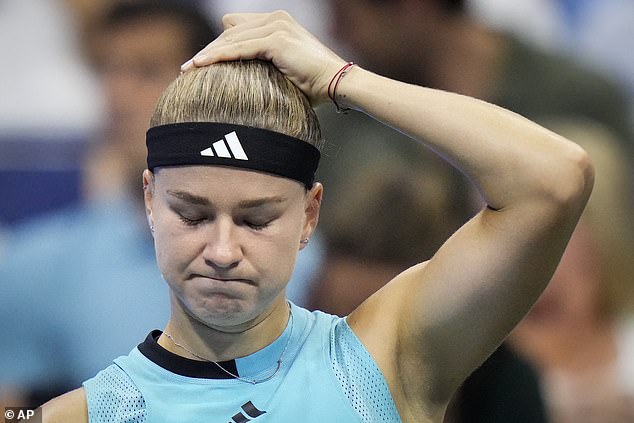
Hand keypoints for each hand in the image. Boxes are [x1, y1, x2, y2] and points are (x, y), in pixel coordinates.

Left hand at [181, 11, 346, 105]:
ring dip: (208, 55)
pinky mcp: (276, 38)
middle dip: (208, 51)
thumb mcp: (284, 72)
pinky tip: (201, 65)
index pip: (237, 30)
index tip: (200, 64)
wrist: (337, 84)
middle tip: (187, 68)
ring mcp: (276, 26)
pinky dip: (219, 57)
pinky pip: (240, 48)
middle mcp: (275, 19)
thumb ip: (264, 67)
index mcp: (277, 23)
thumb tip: (242, 84)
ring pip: (231, 39)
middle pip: (230, 32)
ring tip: (188, 69)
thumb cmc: (314, 86)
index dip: (218, 46)